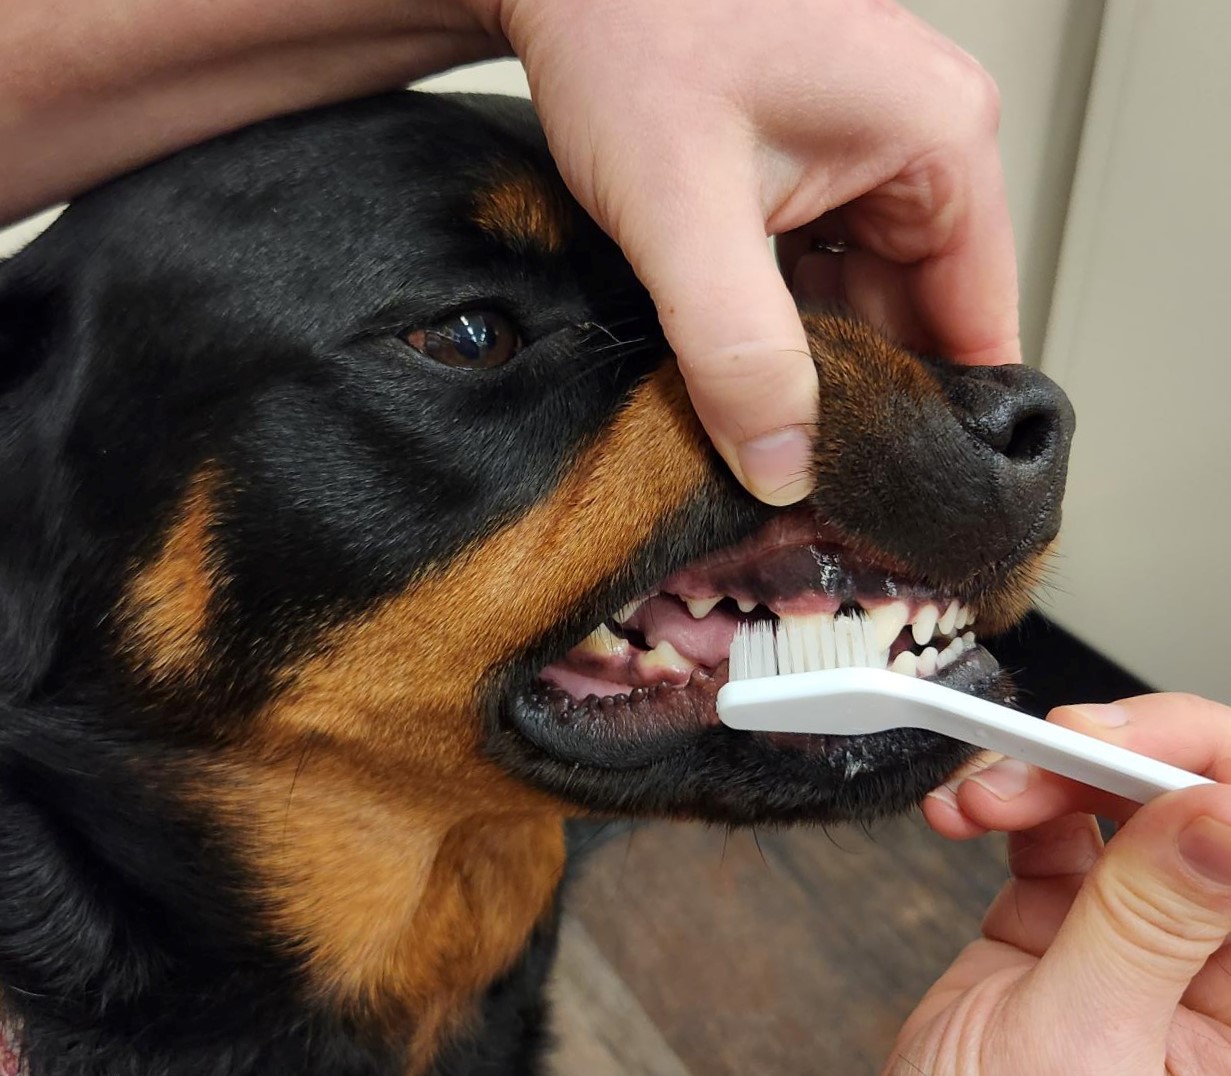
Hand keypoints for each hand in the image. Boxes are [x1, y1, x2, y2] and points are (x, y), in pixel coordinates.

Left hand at [498, 0, 1019, 503]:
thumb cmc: (627, 30)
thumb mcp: (685, 215)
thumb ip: (739, 353)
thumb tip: (786, 467)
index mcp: (938, 139)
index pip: (979, 322)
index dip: (939, 423)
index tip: (890, 495)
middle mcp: (921, 142)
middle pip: (921, 320)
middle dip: (863, 402)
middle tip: (806, 476)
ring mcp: (870, 150)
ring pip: (866, 303)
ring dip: (817, 368)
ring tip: (768, 428)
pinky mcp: (815, 162)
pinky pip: (823, 272)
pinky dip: (785, 326)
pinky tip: (741, 366)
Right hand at [639, 694, 1230, 1075]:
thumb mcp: (1078, 1064)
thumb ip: (1144, 926)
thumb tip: (1219, 810)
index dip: (1226, 784)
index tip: (1139, 754)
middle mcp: (1223, 985)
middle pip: (1214, 819)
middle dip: (1136, 761)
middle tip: (1056, 744)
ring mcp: (1143, 953)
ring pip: (1133, 810)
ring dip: (1054, 777)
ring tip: (980, 794)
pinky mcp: (1068, 937)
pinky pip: (1061, 836)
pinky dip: (1010, 809)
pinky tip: (966, 815)